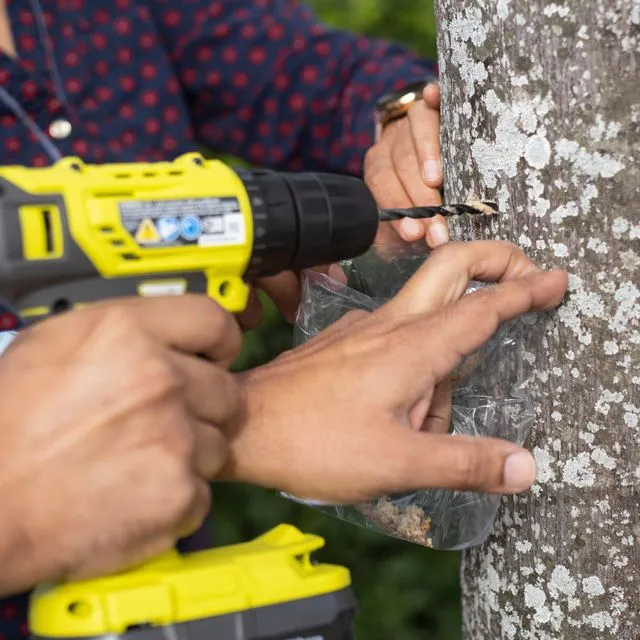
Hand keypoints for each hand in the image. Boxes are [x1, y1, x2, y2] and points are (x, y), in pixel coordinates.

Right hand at [0, 296, 240, 594]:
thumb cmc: (8, 426)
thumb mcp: (53, 344)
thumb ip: (123, 330)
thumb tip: (164, 332)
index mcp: (127, 333)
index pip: (215, 321)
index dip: (216, 343)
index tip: (211, 358)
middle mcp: (159, 380)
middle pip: (226, 388)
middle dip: (201, 406)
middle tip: (161, 421)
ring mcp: (174, 438)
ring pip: (217, 442)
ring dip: (189, 454)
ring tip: (138, 461)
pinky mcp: (179, 493)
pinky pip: (203, 491)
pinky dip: (177, 497)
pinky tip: (136, 494)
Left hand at [221, 241, 567, 502]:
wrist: (241, 424)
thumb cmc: (312, 442)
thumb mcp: (396, 464)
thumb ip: (462, 463)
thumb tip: (523, 466)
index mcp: (411, 349)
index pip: (482, 307)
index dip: (524, 291)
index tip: (555, 280)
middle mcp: (388, 326)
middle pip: (450, 268)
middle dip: (494, 262)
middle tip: (524, 279)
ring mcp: (362, 329)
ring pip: (425, 314)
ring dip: (449, 348)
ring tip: (424, 423)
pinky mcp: (344, 342)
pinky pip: (394, 336)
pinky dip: (415, 360)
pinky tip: (398, 409)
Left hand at [364, 83, 447, 246]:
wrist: (433, 147)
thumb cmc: (422, 192)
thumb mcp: (409, 213)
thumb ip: (400, 229)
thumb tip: (393, 253)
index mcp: (380, 169)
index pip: (382, 187)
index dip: (398, 210)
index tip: (414, 234)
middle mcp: (392, 143)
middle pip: (399, 164)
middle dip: (418, 200)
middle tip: (437, 226)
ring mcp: (412, 120)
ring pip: (412, 131)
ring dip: (424, 157)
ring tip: (436, 180)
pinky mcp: (434, 103)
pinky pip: (431, 98)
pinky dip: (432, 97)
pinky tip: (433, 95)